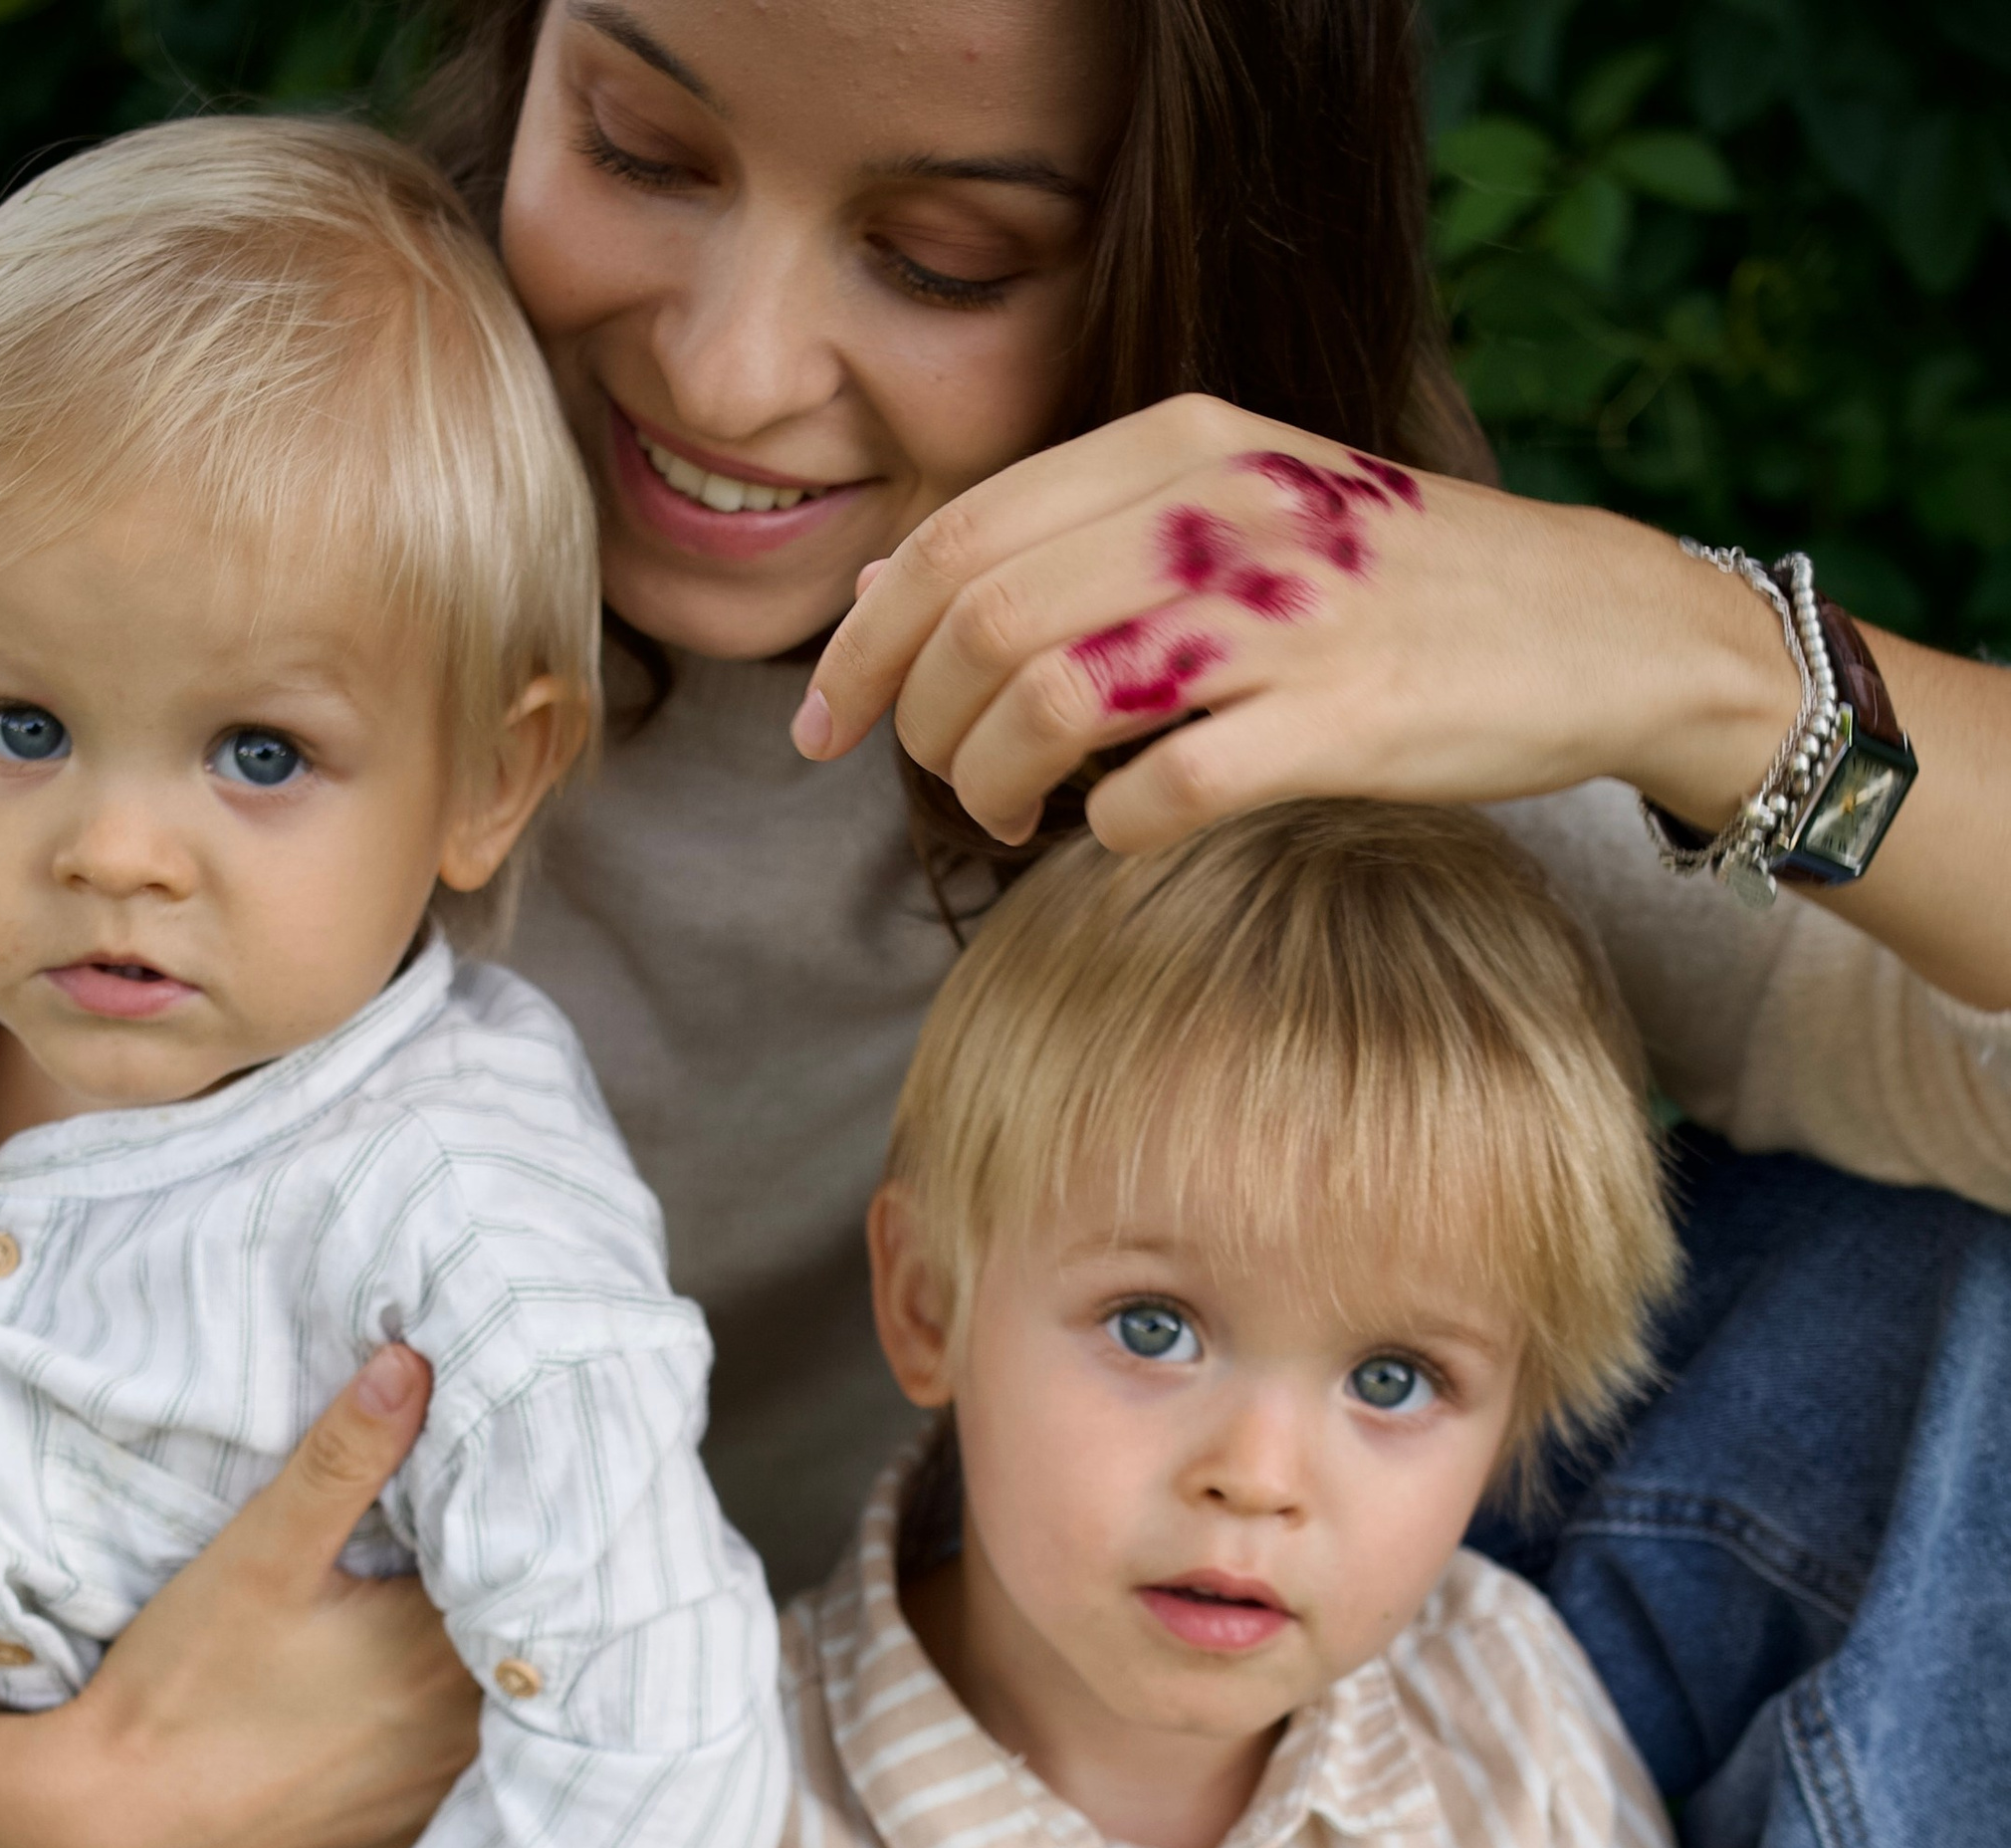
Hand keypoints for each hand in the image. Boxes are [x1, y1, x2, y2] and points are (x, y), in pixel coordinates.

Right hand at [0, 1343, 481, 1847]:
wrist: (117, 1826)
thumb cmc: (185, 1685)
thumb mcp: (260, 1555)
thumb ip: (343, 1458)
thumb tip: (413, 1363)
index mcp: (446, 1653)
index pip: (525, 1572)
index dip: (515, 1524)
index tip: (507, 1482)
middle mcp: (466, 1735)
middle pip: (516, 1643)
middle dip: (506, 1591)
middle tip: (489, 1534)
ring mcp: (439, 1797)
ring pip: (495, 1711)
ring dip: (485, 1668)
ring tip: (460, 1613)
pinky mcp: (405, 1836)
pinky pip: (461, 1776)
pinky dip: (452, 1735)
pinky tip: (415, 1704)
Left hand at [794, 394, 1797, 857]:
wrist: (1587, 625)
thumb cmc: (1387, 589)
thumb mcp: (1233, 510)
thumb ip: (1081, 538)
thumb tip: (900, 593)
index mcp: (1179, 446)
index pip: (957, 536)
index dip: (863, 643)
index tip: (826, 725)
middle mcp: (1219, 512)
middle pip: (980, 622)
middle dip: (921, 727)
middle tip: (945, 786)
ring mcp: (1281, 617)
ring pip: (1046, 701)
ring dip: (994, 786)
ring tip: (1013, 820)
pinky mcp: (1336, 721)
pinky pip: (1160, 793)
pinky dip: (1109, 831)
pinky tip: (1119, 835)